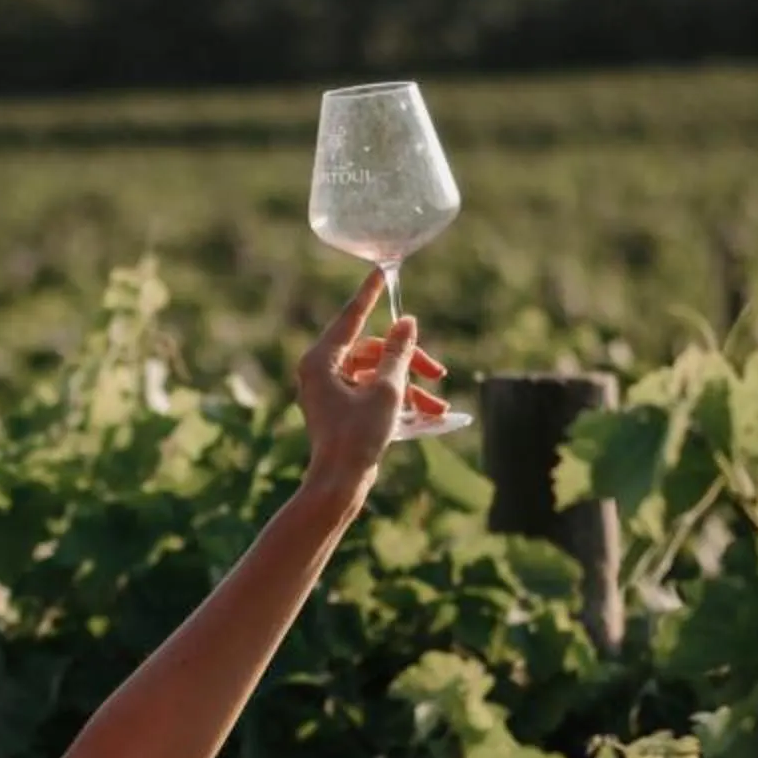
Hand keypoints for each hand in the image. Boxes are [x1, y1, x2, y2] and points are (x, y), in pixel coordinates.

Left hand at [296, 270, 448, 491]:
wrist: (339, 484)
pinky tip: (428, 415)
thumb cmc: (357, 437)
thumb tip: (407, 322)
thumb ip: (398, 352)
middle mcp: (320, 371)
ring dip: (409, 386)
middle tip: (438, 372)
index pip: (350, 317)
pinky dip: (398, 400)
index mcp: (321, 360)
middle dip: (408, 362)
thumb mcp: (386, 389)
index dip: (370, 295)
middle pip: (371, 350)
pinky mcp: (340, 410)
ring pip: (376, 374)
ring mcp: (329, 391)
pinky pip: (372, 393)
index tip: (382, 272)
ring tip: (438, 406)